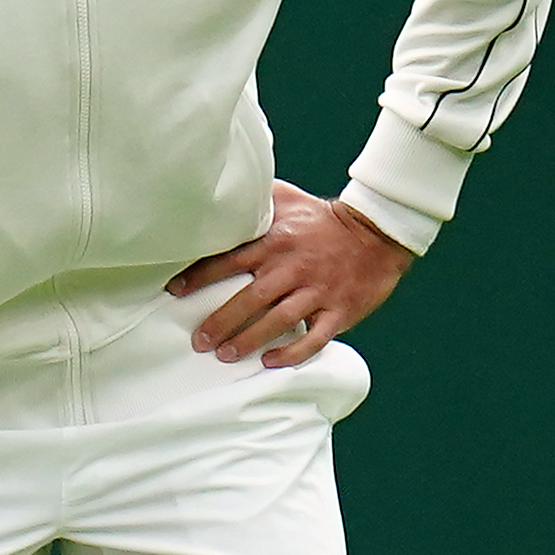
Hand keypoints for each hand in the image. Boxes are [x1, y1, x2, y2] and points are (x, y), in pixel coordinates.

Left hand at [170, 181, 411, 367]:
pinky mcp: (340, 310)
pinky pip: (315, 337)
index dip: (199, 277)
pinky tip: (271, 361)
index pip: (229, 261)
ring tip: (225, 354)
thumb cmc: (325, 218)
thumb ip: (256, 201)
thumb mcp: (289, 199)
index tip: (176, 291)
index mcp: (276, 242)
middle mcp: (294, 268)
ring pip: (278, 321)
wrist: (378, 232)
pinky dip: (293, 353)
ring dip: (249, 340)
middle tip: (199, 341)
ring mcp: (318, 291)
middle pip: (250, 299)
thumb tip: (224, 192)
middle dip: (220, 322)